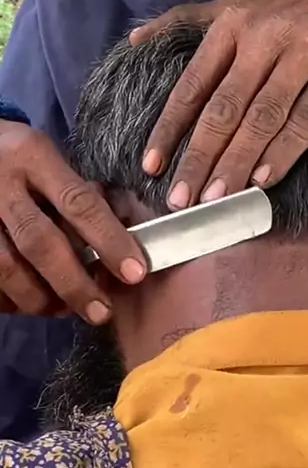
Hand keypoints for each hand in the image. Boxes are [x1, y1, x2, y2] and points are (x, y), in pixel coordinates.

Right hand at [0, 121, 146, 322]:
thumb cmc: (17, 160)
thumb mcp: (46, 159)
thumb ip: (77, 194)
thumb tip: (124, 238)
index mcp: (32, 156)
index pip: (78, 202)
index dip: (109, 240)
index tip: (135, 273)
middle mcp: (1, 182)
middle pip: (40, 242)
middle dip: (75, 283)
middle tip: (101, 311)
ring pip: (7, 267)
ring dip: (40, 298)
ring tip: (65, 310)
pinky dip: (10, 299)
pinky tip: (29, 304)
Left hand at [131, 0, 307, 208]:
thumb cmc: (294, 8)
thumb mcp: (238, 5)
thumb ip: (185, 20)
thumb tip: (134, 40)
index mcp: (232, 25)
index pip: (193, 84)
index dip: (170, 127)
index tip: (151, 165)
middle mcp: (263, 37)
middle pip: (224, 107)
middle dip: (200, 157)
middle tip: (182, 199)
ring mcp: (305, 52)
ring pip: (263, 117)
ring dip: (237, 162)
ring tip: (216, 199)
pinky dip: (285, 151)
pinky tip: (264, 180)